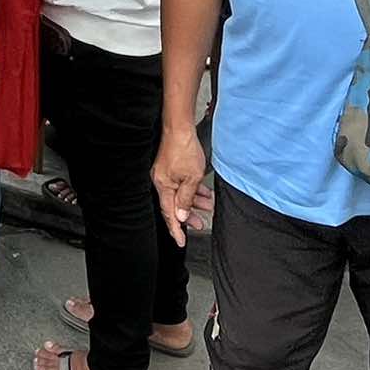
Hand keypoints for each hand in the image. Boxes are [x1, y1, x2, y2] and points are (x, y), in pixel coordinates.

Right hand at [152, 126, 208, 246]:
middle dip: (189, 216)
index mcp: (163, 186)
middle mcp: (161, 181)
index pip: (169, 214)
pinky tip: (203, 191)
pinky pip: (181, 184)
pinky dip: (192, 190)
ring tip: (208, 205)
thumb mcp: (191, 178)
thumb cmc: (184, 149)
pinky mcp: (170, 168)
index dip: (176, 229)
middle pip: (175, 205)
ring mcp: (165, 174)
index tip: (181, 241)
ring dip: (194, 201)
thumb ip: (186, 199)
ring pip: (180, 194)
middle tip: (200, 224)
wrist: (180, 128)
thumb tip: (181, 215)